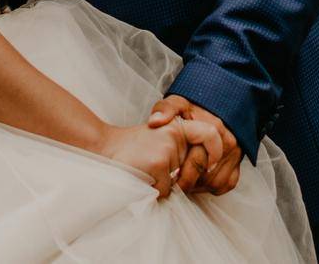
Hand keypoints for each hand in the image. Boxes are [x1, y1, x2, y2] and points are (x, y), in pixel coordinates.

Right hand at [95, 118, 221, 199]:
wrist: (103, 148)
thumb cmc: (132, 150)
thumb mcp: (160, 139)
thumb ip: (182, 150)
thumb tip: (206, 172)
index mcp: (178, 126)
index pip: (211, 134)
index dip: (215, 151)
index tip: (209, 165)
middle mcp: (176, 134)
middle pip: (195, 169)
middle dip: (180, 180)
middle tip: (155, 170)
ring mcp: (168, 149)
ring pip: (180, 184)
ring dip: (163, 186)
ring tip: (144, 172)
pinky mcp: (159, 163)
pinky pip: (166, 191)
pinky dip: (153, 191)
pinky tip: (139, 178)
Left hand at [148, 95, 241, 195]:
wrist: (212, 107)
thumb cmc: (192, 109)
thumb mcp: (177, 103)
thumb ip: (165, 109)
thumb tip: (155, 121)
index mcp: (214, 128)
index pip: (200, 160)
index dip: (185, 172)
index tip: (174, 174)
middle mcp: (228, 141)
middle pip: (208, 176)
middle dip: (190, 181)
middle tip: (175, 181)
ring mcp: (235, 153)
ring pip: (217, 182)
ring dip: (200, 186)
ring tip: (185, 181)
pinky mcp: (237, 162)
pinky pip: (227, 184)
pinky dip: (213, 186)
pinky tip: (199, 181)